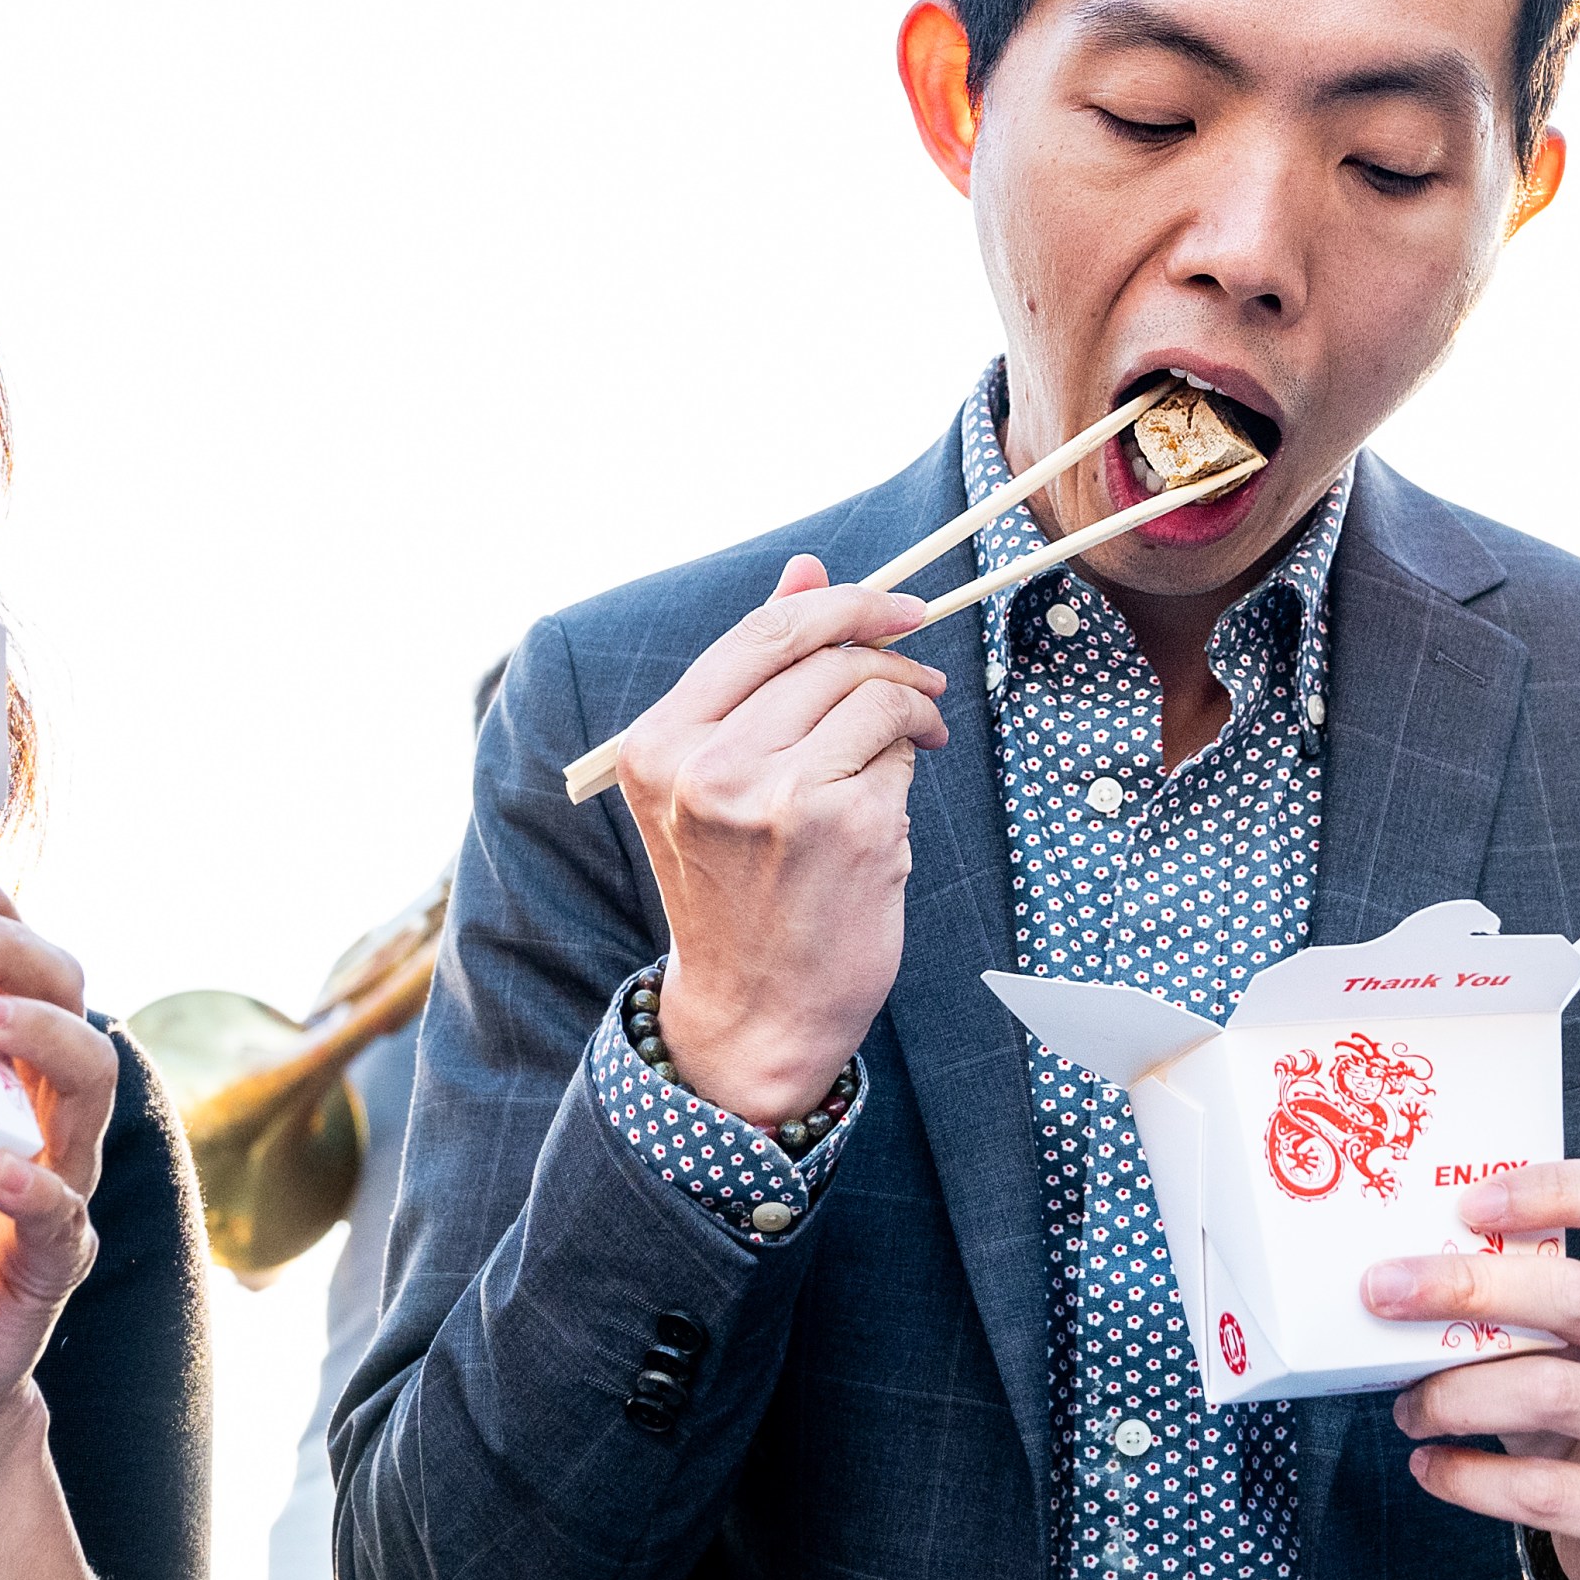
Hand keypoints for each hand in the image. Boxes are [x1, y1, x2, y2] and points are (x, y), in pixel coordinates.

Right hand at [615, 555, 948, 1123]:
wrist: (756, 1012)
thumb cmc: (742, 891)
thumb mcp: (718, 779)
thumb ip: (759, 674)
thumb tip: (807, 568)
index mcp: (659, 745)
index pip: (765, 633)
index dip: (841, 604)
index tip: (899, 608)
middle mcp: (707, 767)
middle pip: (827, 658)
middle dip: (889, 661)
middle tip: (920, 687)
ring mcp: (776, 797)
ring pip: (872, 699)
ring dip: (907, 714)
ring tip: (911, 744)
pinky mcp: (846, 827)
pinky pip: (900, 755)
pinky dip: (908, 769)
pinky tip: (888, 810)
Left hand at [1366, 1157, 1579, 1579]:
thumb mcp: (1566, 1333)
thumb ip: (1515, 1295)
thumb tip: (1391, 1275)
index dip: (1557, 1189)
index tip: (1467, 1206)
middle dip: (1466, 1289)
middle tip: (1381, 1292)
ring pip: (1555, 1393)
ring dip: (1455, 1396)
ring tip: (1407, 1408)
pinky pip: (1547, 1490)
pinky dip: (1469, 1478)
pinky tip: (1430, 1466)